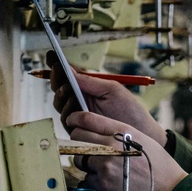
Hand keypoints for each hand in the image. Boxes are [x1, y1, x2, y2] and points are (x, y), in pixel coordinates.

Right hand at [48, 51, 166, 145]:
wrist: (139, 134)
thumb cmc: (130, 111)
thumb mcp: (112, 90)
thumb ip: (90, 81)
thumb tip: (70, 70)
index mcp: (89, 89)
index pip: (69, 76)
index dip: (58, 66)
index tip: (52, 56)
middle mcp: (81, 101)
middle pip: (59, 88)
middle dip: (57, 78)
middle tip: (58, 71)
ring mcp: (79, 115)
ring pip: (59, 103)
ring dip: (61, 94)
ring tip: (68, 88)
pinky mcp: (79, 130)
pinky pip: (66, 119)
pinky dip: (68, 110)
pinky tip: (74, 104)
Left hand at [68, 112, 186, 190]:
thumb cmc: (159, 165)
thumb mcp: (141, 139)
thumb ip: (118, 132)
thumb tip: (97, 130)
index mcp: (122, 130)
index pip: (87, 118)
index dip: (75, 119)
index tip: (73, 122)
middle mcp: (111, 145)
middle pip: (77, 136)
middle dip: (78, 140)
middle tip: (85, 146)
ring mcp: (105, 165)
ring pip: (79, 158)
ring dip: (86, 161)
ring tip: (101, 166)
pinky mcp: (102, 183)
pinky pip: (87, 177)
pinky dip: (94, 179)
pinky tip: (109, 180)